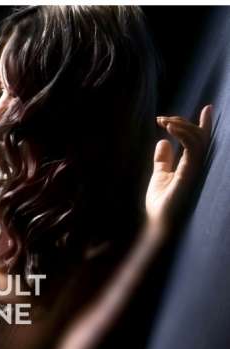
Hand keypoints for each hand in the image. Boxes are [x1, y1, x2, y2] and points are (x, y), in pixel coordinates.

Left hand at [145, 104, 211, 234]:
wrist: (158, 223)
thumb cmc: (160, 205)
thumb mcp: (159, 176)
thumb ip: (163, 160)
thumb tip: (163, 142)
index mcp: (191, 166)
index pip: (200, 141)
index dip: (204, 124)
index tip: (207, 107)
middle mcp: (197, 166)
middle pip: (200, 137)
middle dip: (184, 123)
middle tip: (162, 119)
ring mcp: (196, 169)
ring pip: (198, 139)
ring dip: (181, 126)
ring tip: (162, 121)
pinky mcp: (191, 173)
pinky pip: (193, 147)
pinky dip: (183, 134)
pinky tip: (168, 129)